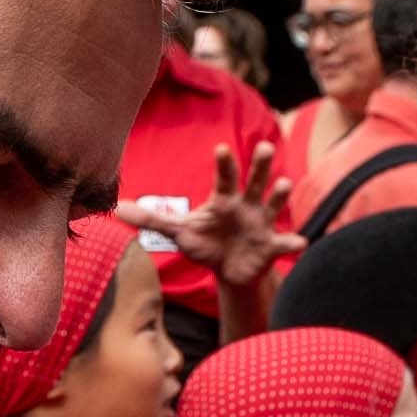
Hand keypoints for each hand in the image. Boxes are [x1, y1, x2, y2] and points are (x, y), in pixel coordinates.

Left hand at [124, 141, 300, 285]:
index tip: (220, 148)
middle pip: (254, 181)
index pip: (224, 177)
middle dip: (259, 165)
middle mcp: (246, 205)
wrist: (228, 269)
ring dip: (278, 195)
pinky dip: (292, 242)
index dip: (224, 163)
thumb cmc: (204, 243)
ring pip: (272, 204)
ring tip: (284, 184)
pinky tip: (299, 242)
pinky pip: (284, 242)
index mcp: (224, 199)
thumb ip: (151, 219)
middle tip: (264, 146)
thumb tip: (116, 209)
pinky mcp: (271, 245)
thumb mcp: (178, 232)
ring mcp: (261, 223)